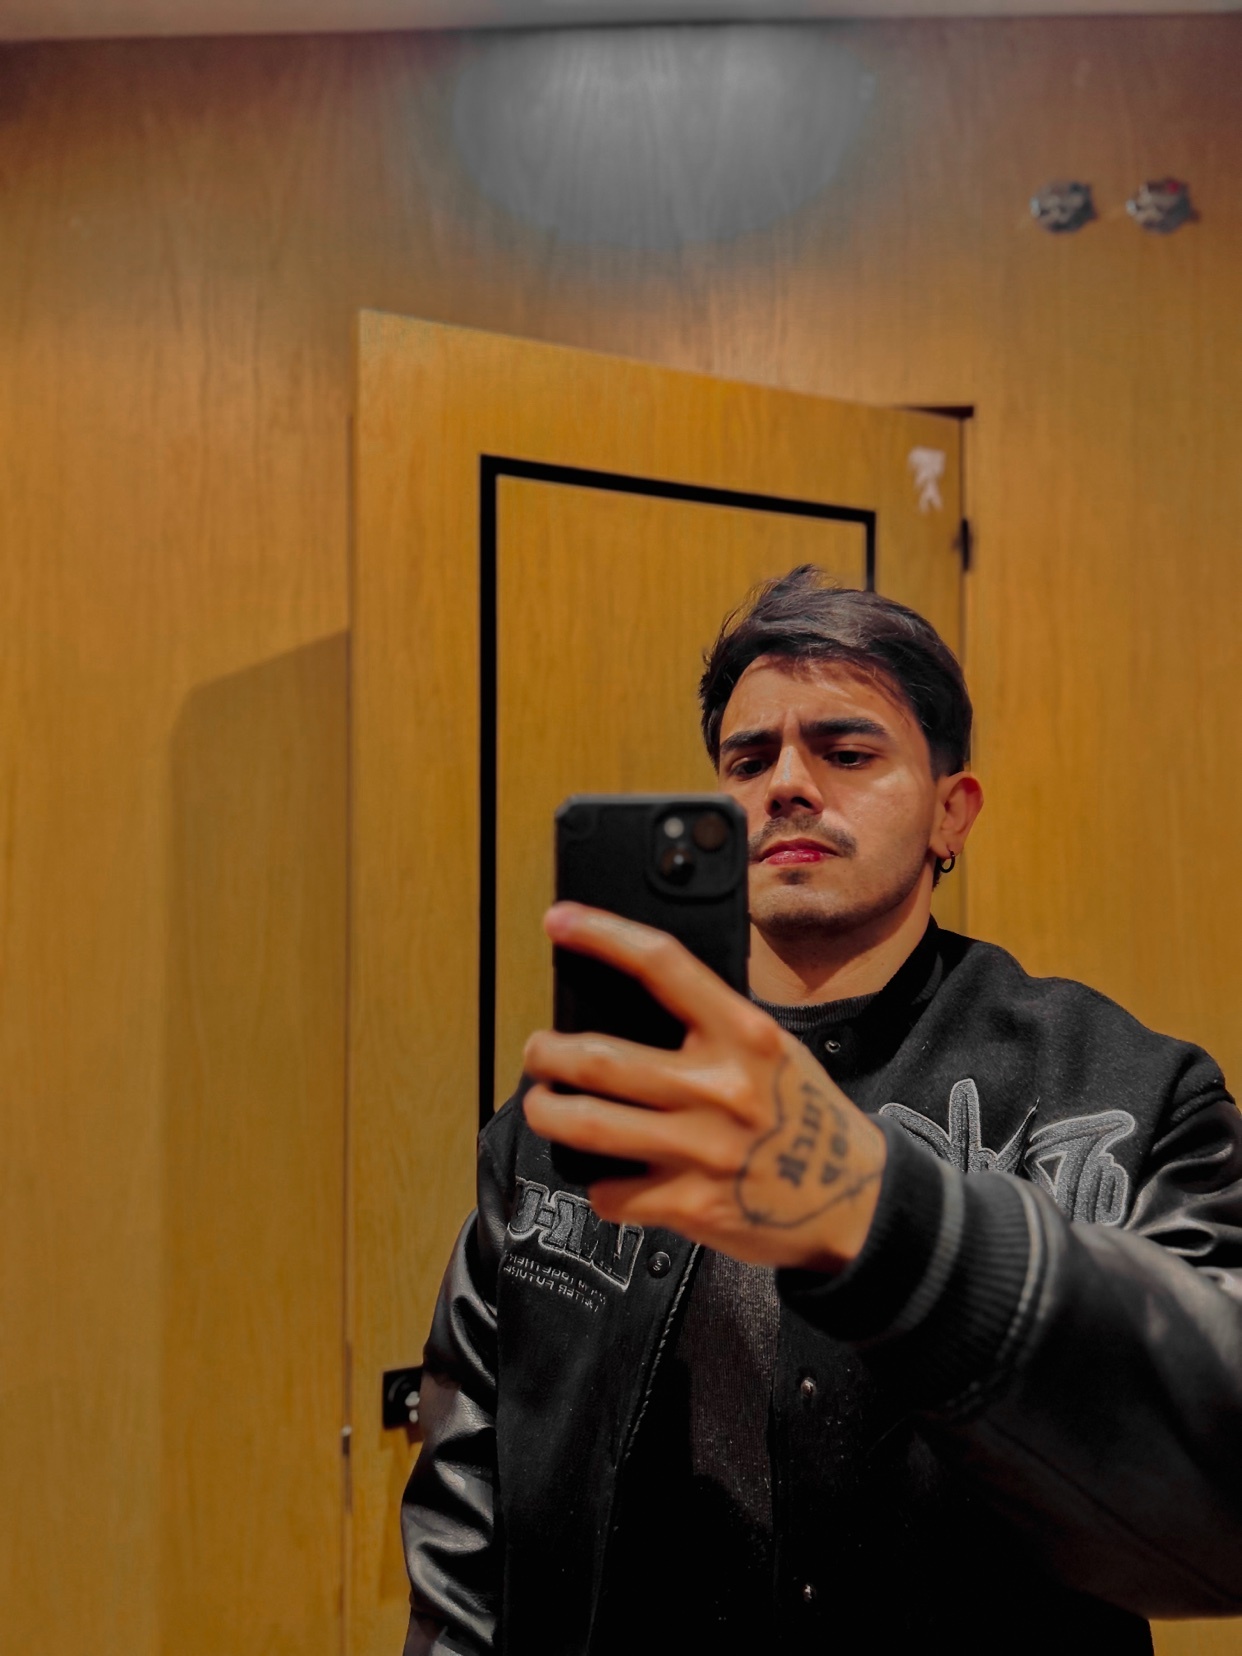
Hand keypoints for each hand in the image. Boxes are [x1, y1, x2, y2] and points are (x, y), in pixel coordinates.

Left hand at [522, 903, 885, 1271]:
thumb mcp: (774, 1050)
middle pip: (597, 1058)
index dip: (601, 935)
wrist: (859, 1203)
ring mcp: (702, 1149)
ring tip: (543, 1104)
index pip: (660, 964)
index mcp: (744, 1033)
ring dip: (546, 1112)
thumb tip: (631, 1002)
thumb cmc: (807, 1118)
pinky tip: (606, 1175)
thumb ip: (714, 1025)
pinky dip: (598, 1183)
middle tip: (539, 1051)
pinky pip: (611, 1191)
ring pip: (586, 1125)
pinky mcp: (690, 1205)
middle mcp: (720, 1086)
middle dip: (546, 1053)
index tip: (560, 922)